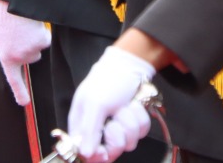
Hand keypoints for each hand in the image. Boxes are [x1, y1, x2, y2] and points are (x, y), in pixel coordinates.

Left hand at [0, 0, 50, 104]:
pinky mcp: (43, 42)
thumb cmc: (3, 16)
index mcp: (6, 56)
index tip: (23, 103)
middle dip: (27, 46)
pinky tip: (31, 23)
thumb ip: (8, 51)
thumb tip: (17, 58)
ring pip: (38, 48)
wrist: (10, 0)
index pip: (13, 78)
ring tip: (21, 25)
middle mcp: (19, 58)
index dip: (19, 91)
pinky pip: (45, 39)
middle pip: (31, 58)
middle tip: (16, 32)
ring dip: (33, 38)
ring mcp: (32, 51)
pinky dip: (40, 31)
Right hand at [66, 46, 155, 161]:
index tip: (104, 151)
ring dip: (130, 123)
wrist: (129, 68)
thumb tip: (84, 154)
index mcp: (82, 125)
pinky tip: (133, 106)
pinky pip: (140, 133)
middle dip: (118, 135)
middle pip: (110, 151)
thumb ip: (89, 130)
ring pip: (128, 142)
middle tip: (114, 121)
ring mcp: (117, 128)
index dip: (96, 155)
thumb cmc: (106, 82)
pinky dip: (140, 119)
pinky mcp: (132, 125)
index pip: (86, 152)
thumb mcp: (95, 104)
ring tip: (124, 106)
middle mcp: (98, 130)